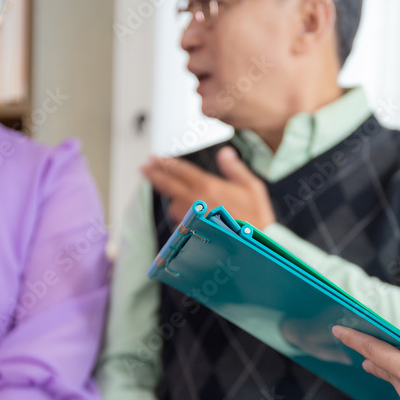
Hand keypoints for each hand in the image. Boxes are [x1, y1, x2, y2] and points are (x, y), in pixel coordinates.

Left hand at [140, 147, 275, 229]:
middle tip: (143, 168)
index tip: (154, 158)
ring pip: (173, 206)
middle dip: (153, 174)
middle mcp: (196, 201)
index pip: (181, 170)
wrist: (255, 246)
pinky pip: (181, 225)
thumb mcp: (251, 187)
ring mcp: (192, 218)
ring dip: (173, 200)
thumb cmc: (256, 218)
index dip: (166, 163)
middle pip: (168, 184)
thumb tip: (224, 153)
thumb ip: (234, 168)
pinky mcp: (192, 234)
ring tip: (175, 198)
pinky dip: (183, 221)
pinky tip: (188, 222)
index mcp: (208, 186)